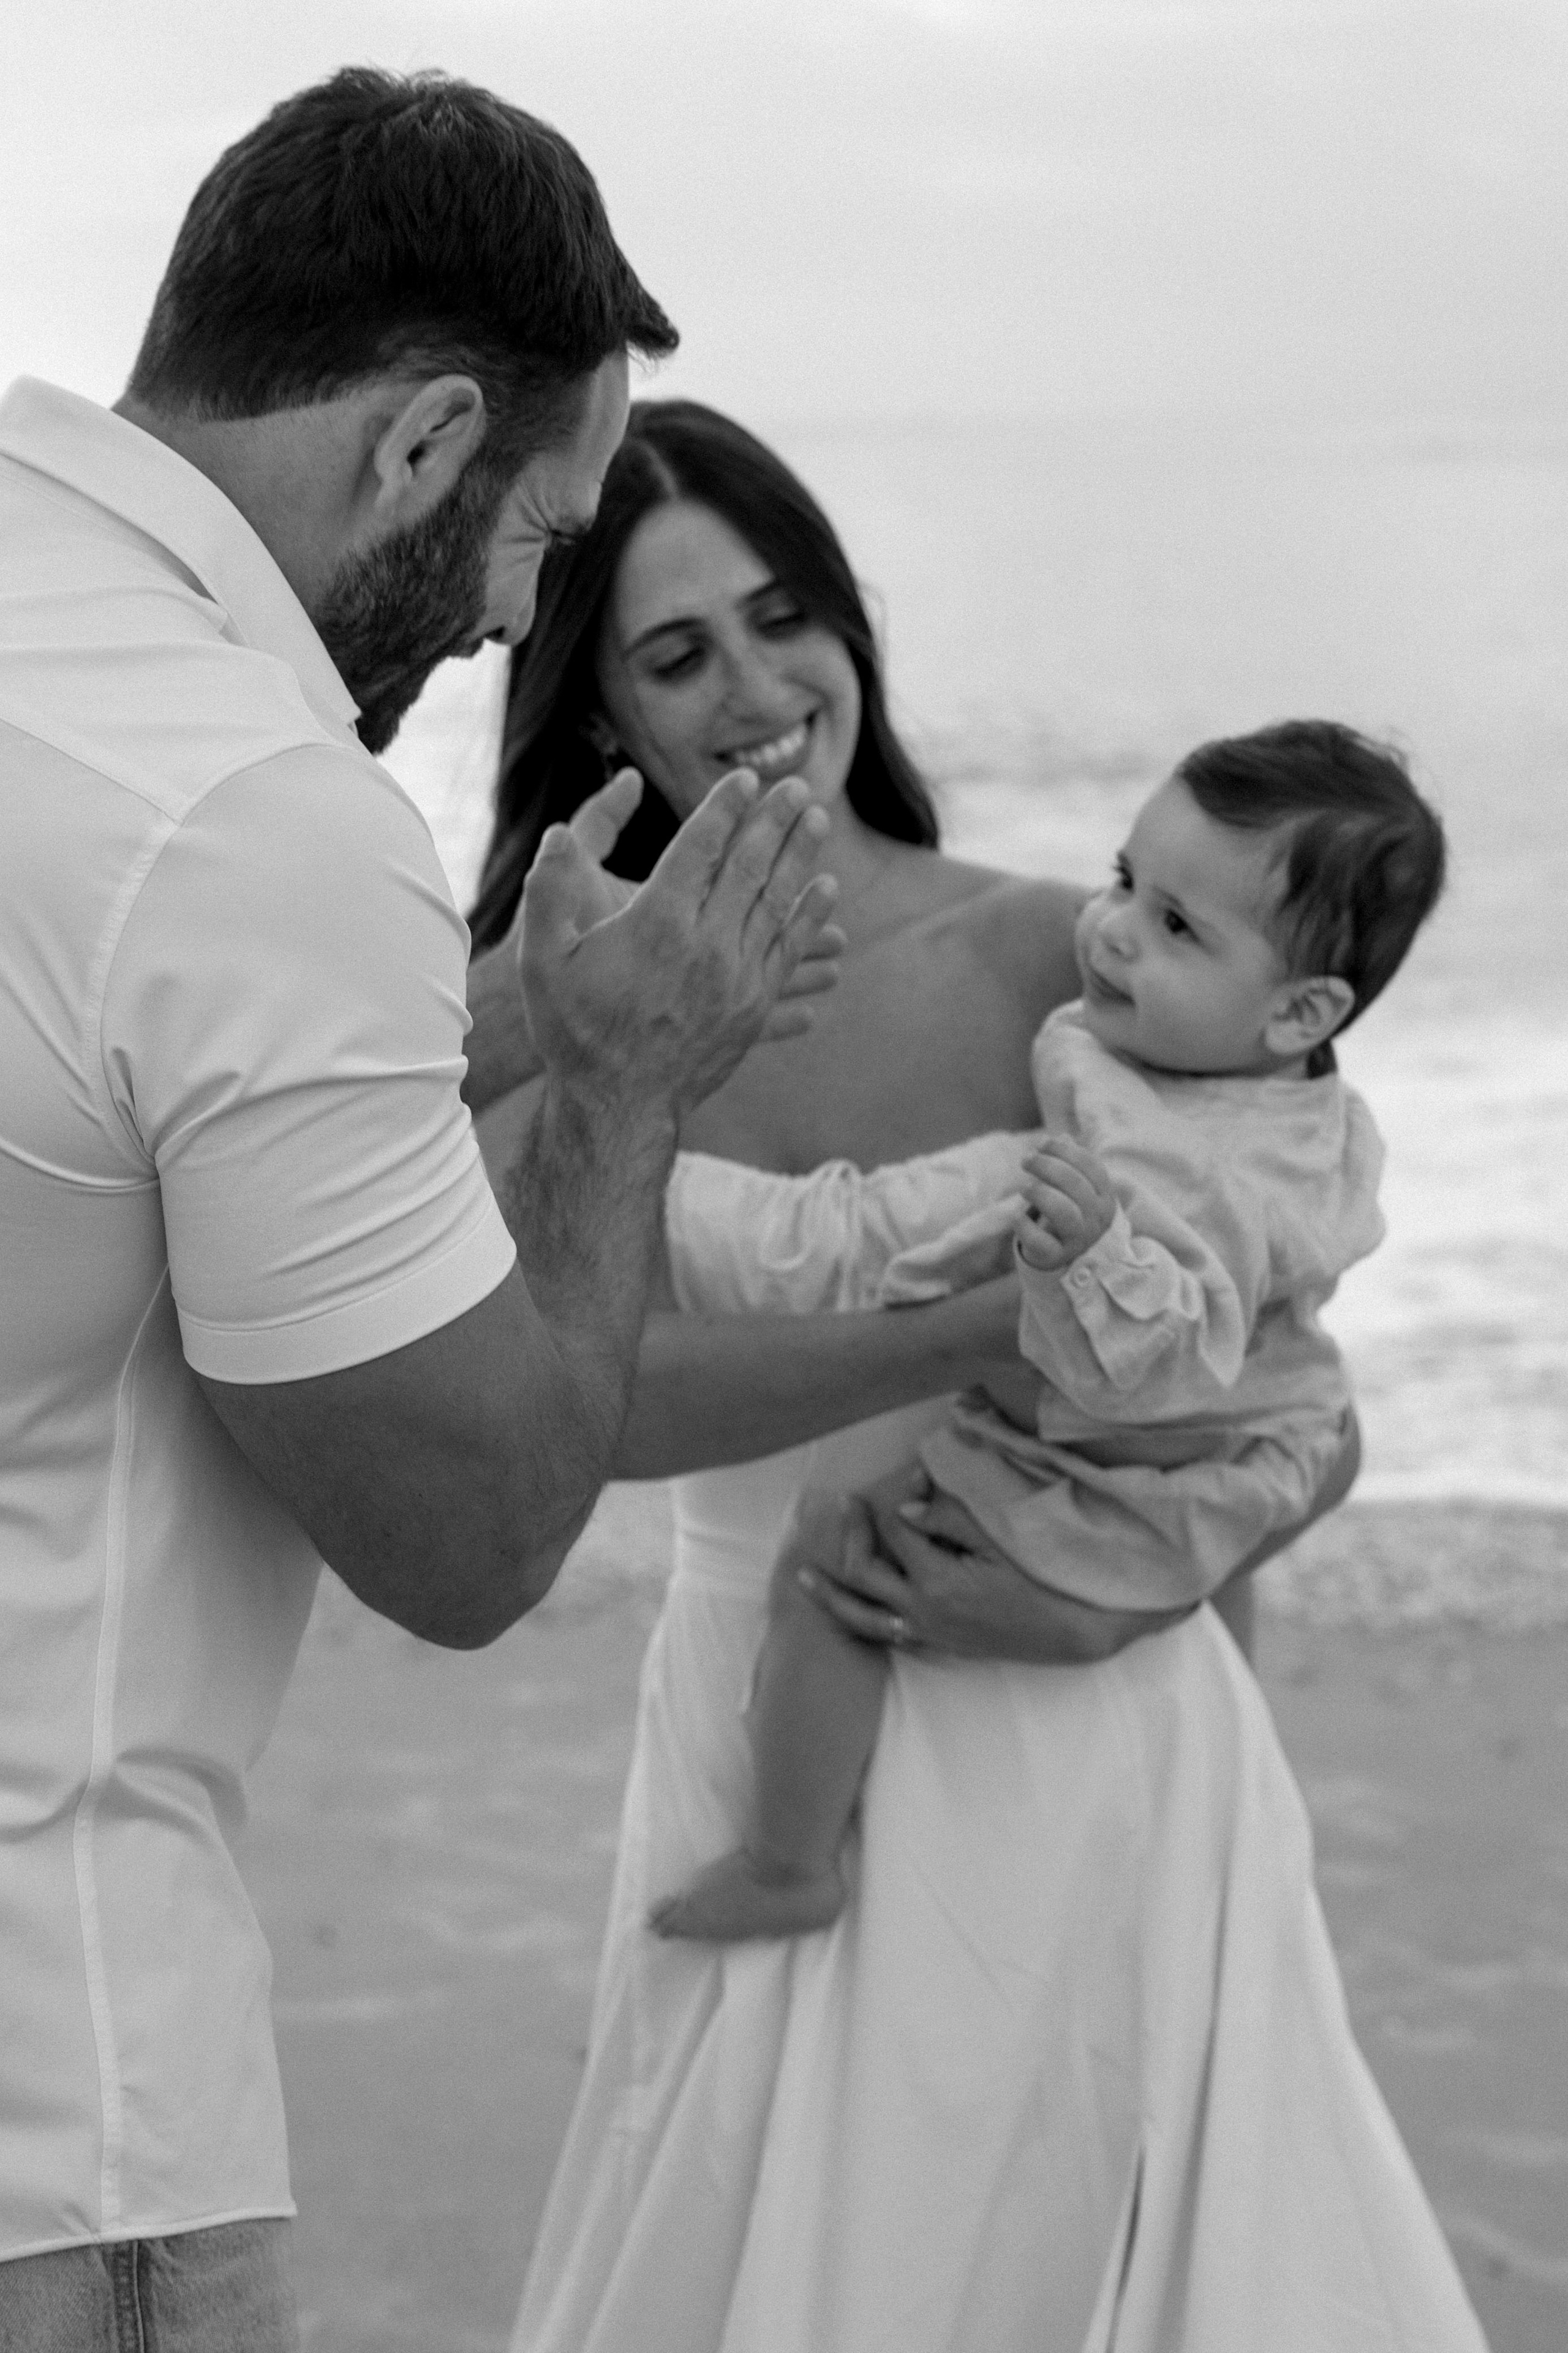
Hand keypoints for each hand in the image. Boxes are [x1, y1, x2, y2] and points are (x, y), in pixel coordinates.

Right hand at [518, 765, 841, 1118]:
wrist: (617, 1105)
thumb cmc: (574, 1030)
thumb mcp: (543, 960)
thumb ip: (547, 892)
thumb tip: (555, 835)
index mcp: (656, 924)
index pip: (701, 847)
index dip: (726, 808)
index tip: (747, 779)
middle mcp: (705, 946)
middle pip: (750, 867)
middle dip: (775, 821)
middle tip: (798, 786)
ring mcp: (735, 979)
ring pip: (777, 904)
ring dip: (800, 858)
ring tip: (817, 821)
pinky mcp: (752, 1008)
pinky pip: (787, 948)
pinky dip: (808, 915)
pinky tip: (825, 890)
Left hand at [798, 1464, 1187, 1664]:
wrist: (1069, 1634)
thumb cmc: (1040, 1581)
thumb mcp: (999, 1542)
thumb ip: (949, 1521)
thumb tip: (905, 1509)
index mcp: (938, 1580)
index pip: (898, 1530)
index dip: (898, 1497)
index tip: (909, 1477)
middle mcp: (923, 1610)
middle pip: (864, 1570)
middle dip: (850, 1535)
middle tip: (845, 1504)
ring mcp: (926, 1632)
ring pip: (862, 1615)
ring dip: (831, 1594)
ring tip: (804, 1576)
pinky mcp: (935, 1644)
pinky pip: (884, 1634)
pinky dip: (861, 1619)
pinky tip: (849, 1607)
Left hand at [1016, 1136, 1116, 1272]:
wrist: (1070, 1255)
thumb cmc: (1071, 1209)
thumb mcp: (1076, 1186)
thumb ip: (1069, 1162)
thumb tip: (1060, 1137)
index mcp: (1105, 1196)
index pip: (1091, 1167)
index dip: (1065, 1151)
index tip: (1042, 1144)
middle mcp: (1096, 1218)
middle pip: (1076, 1185)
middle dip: (1047, 1166)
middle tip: (1026, 1159)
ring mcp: (1079, 1239)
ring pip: (1064, 1212)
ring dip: (1040, 1193)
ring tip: (1024, 1187)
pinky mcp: (1057, 1256)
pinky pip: (1041, 1241)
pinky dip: (1025, 1226)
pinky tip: (1018, 1216)